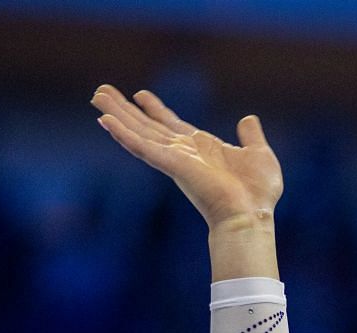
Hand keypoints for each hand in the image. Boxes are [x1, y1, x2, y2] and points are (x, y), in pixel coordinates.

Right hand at [91, 85, 282, 231]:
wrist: (252, 215)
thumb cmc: (258, 194)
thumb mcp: (259, 154)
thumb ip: (251, 136)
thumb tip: (248, 118)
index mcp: (201, 148)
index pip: (171, 124)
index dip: (155, 109)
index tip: (140, 94)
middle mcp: (182, 153)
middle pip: (146, 126)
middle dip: (125, 109)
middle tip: (101, 92)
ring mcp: (174, 159)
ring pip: (138, 132)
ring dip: (117, 114)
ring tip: (97, 97)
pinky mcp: (170, 164)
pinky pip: (141, 146)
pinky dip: (123, 134)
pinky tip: (105, 121)